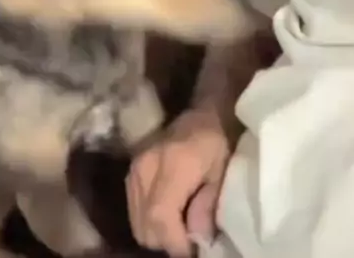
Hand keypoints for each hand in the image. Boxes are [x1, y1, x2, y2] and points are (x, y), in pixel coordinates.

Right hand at [125, 109, 230, 256]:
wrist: (204, 111)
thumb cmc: (219, 140)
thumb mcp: (223, 172)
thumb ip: (208, 205)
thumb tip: (196, 239)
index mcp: (173, 163)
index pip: (160, 216)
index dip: (174, 242)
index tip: (192, 251)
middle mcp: (146, 166)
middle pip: (145, 225)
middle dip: (167, 242)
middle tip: (189, 240)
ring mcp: (134, 167)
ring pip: (136, 221)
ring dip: (157, 233)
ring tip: (180, 228)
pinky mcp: (131, 171)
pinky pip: (134, 209)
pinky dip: (149, 221)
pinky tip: (169, 215)